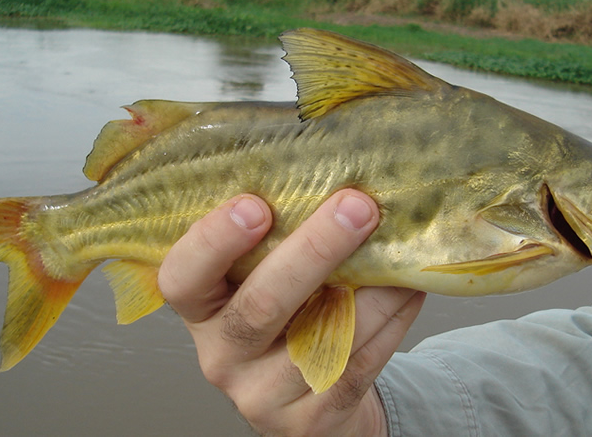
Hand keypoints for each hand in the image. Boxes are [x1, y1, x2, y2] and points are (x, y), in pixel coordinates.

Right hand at [158, 189, 425, 435]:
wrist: (303, 405)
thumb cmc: (284, 322)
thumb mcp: (259, 283)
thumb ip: (276, 244)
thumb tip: (336, 178)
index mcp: (202, 310)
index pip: (182, 278)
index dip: (213, 241)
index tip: (255, 205)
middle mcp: (222, 355)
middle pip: (260, 306)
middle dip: (313, 251)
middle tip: (357, 207)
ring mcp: (264, 395)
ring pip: (322, 340)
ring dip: (371, 289)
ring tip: (400, 248)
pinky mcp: (311, 420)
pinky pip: (356, 365)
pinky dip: (389, 321)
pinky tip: (408, 289)